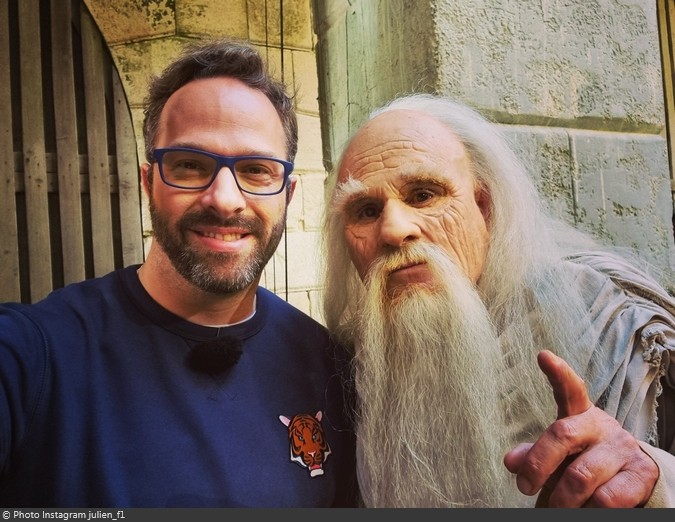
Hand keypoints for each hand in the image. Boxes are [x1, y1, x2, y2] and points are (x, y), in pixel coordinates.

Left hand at [503, 350, 658, 506]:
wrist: (631, 486)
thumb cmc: (583, 464)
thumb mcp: (558, 457)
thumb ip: (535, 455)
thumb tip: (510, 461)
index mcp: (578, 414)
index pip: (569, 389)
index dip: (558, 373)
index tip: (543, 356)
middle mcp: (601, 425)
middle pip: (561, 435)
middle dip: (537, 465)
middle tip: (525, 487)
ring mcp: (623, 447)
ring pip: (581, 476)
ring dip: (562, 500)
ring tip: (556, 509)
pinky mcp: (641, 474)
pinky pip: (607, 499)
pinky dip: (588, 511)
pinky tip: (585, 511)